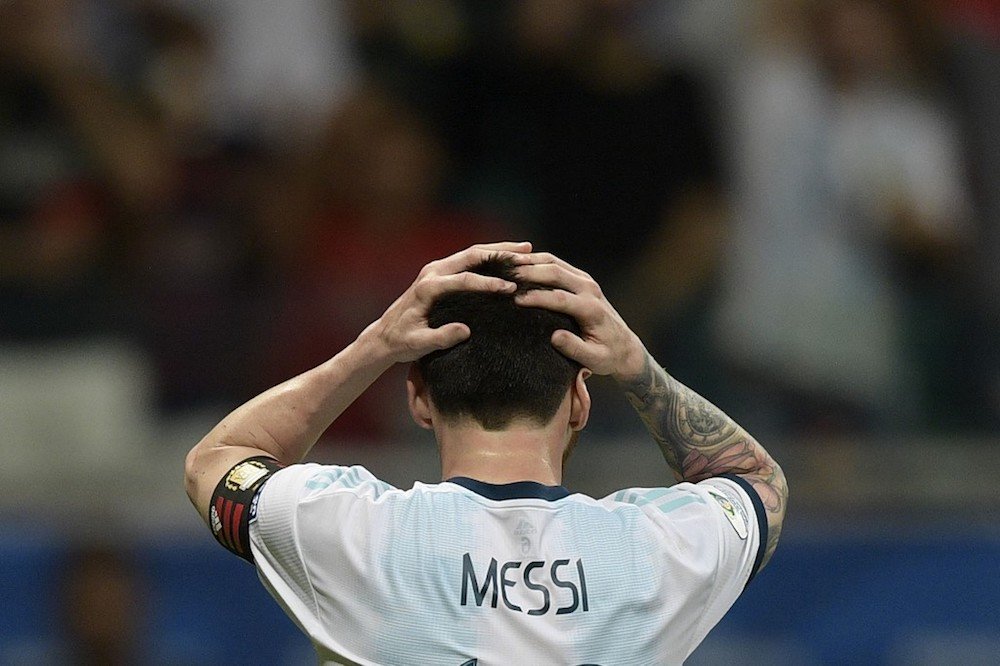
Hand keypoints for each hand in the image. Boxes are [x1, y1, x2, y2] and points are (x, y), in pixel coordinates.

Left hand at [371, 242, 532, 363]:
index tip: (511, 288)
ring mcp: (436, 270)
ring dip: (498, 251)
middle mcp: (432, 272)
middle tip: (528, 253)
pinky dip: (489, 258)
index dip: (489, 283)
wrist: (384, 336)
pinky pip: (468, 261)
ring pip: (471, 254)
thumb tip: (466, 331)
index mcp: (428, 287)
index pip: (464, 279)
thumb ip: (440, 338)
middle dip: (501, 254)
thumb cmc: (401, 342)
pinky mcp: (440, 274)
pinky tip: (507, 261)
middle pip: (471, 255)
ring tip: (525, 251)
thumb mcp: (418, 344)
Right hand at [513, 252, 647, 379]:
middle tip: (504, 275)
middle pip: (556, 272)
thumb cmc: (607, 356)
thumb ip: (575, 348)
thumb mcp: (595, 360)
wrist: (625, 347)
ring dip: (530, 262)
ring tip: (506, 266)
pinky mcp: (581, 278)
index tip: (515, 300)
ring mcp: (586, 281)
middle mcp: (589, 289)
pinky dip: (537, 261)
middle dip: (529, 272)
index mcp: (591, 309)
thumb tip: (554, 337)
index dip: (536, 297)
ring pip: (554, 263)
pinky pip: (556, 264)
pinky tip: (519, 265)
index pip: (560, 298)